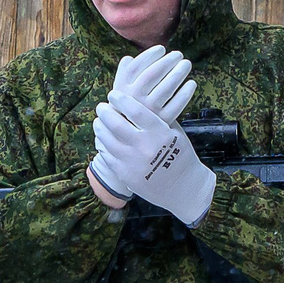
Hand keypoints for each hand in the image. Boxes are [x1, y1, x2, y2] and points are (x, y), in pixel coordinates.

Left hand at [93, 84, 215, 224]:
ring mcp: (133, 162)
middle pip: (116, 124)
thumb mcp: (176, 133)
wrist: (184, 187)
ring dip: (100, 127)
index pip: (135, 111)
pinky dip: (102, 144)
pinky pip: (107, 155)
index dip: (121, 100)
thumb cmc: (181, 156)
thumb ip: (157, 118)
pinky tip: (102, 139)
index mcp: (161, 133)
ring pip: (107, 139)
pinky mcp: (126, 174)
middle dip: (105, 112)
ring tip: (99, 122)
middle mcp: (145, 147)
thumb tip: (136, 102)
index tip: (113, 95)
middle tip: (101, 107)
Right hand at [111, 45, 195, 118]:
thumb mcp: (120, 97)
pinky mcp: (162, 123)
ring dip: (178, 74)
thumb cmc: (127, 113)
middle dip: (167, 62)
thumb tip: (127, 58)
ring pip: (166, 88)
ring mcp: (149, 113)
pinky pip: (177, 105)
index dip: (149, 56)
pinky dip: (186, 93)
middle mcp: (134, 101)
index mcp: (122, 91)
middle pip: (152, 75)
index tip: (161, 48)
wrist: (131, 143)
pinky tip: (192, 84)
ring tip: (186, 64)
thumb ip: (123, 78)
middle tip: (178, 55)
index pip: (135, 68)